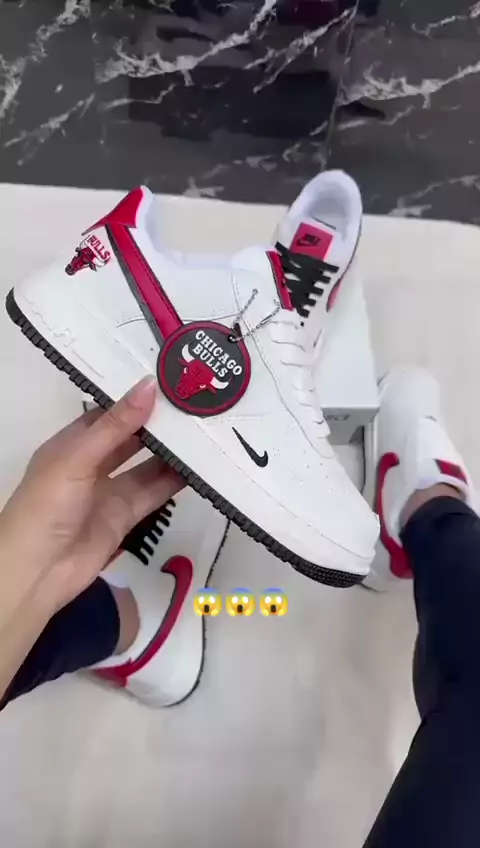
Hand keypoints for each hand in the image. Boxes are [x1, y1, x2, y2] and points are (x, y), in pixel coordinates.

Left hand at [0, 377, 183, 613]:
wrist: (38, 571)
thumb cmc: (47, 505)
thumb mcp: (78, 457)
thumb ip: (117, 425)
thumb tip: (150, 385)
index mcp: (72, 443)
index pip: (108, 412)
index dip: (135, 397)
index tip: (170, 380)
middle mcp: (92, 463)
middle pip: (131, 437)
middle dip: (158, 423)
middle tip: (195, 401)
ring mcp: (110, 491)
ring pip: (146, 465)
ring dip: (171, 451)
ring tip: (205, 429)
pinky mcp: (126, 516)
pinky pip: (154, 492)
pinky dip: (175, 481)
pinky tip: (200, 465)